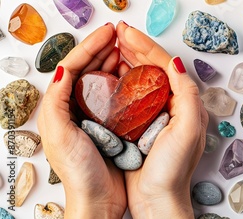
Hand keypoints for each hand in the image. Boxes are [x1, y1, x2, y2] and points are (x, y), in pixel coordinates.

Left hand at [37, 23, 126, 217]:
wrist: (98, 199)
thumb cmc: (79, 171)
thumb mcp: (59, 134)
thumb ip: (57, 101)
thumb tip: (64, 70)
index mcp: (60, 107)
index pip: (73, 66)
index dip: (90, 47)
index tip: (108, 34)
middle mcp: (76, 108)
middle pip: (88, 69)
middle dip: (103, 50)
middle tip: (120, 36)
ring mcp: (94, 116)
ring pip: (103, 80)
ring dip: (114, 62)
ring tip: (127, 50)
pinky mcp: (111, 126)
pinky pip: (117, 96)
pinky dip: (124, 82)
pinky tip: (134, 76)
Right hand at [115, 21, 208, 217]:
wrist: (158, 200)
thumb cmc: (173, 170)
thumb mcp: (188, 130)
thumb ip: (188, 95)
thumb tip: (176, 63)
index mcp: (186, 103)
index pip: (165, 66)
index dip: (146, 46)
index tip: (126, 33)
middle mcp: (173, 107)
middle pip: (153, 69)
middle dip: (136, 48)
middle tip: (117, 33)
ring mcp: (156, 116)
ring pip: (141, 80)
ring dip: (128, 61)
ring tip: (112, 47)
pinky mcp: (141, 127)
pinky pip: (131, 96)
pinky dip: (121, 81)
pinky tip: (110, 75)